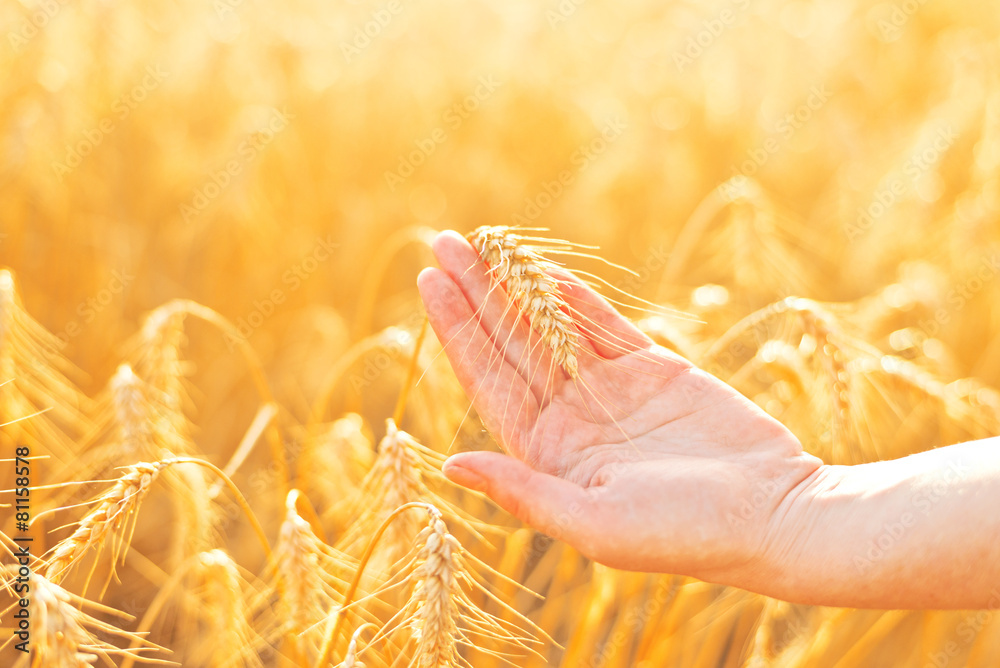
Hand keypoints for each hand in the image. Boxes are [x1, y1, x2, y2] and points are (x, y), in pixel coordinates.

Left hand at [416, 230, 821, 584]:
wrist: (773, 513)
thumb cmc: (684, 533)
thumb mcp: (595, 522)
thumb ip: (523, 492)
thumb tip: (451, 466)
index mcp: (548, 456)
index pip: (489, 383)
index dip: (457, 332)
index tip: (430, 284)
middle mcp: (571, 419)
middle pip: (511, 345)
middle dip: (476, 296)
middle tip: (443, 244)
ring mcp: (610, 391)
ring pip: (551, 327)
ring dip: (516, 286)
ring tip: (481, 243)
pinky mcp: (653, 370)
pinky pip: (602, 324)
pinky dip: (574, 294)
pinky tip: (543, 267)